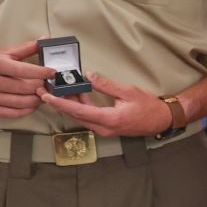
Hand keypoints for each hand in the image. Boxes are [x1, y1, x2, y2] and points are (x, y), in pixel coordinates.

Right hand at [0, 40, 48, 117]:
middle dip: (41, 86)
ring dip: (37, 99)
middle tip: (48, 84)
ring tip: (42, 93)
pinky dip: (28, 109)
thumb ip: (25, 48)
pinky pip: (14, 113)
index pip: (22, 70)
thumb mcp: (3, 53)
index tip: (52, 72)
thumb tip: (45, 39)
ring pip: (22, 102)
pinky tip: (32, 103)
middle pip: (24, 87)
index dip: (40, 72)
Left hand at [40, 72, 177, 137]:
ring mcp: (105, 130)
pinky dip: (80, 107)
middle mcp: (104, 128)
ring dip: (69, 105)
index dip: (60, 103)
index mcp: (109, 119)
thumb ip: (106, 85)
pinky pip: (88, 118)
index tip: (46, 96)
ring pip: (80, 117)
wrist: (162, 120)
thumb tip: (88, 76)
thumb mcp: (128, 91)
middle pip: (75, 115)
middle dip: (58, 103)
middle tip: (45, 90)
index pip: (78, 110)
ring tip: (58, 90)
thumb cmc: (149, 106)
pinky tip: (77, 95)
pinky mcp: (106, 128)